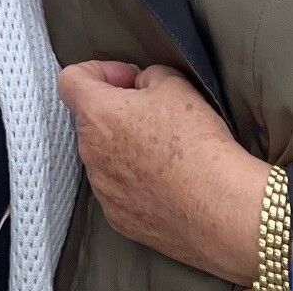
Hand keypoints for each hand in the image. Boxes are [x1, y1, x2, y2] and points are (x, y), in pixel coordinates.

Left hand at [58, 61, 269, 283]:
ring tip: (163, 152)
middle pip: (90, 120)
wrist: (222, 209)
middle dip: (115, 110)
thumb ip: (146, 77)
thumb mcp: (174, 84)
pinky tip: (166, 183)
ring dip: (122, 148)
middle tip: (153, 113)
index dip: (98, 71)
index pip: (71, 80)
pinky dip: (134, 181)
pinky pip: (117, 190)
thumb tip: (139, 88)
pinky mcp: (119, 220)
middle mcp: (89, 153)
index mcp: (95, 114)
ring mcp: (102, 191)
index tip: (129, 79)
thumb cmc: (196, 140)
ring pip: (103, 157)